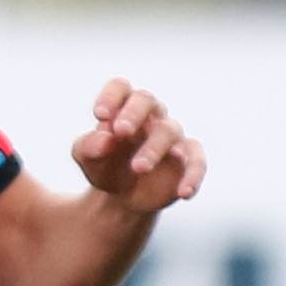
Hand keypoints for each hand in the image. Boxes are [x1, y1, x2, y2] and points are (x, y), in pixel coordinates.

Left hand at [68, 79, 204, 216]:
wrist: (122, 198)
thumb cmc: (105, 167)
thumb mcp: (88, 159)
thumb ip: (89, 146)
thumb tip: (104, 139)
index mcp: (123, 107)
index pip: (120, 88)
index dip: (111, 96)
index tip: (99, 115)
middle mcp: (150, 115)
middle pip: (146, 100)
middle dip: (133, 113)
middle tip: (121, 131)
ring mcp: (172, 136)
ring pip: (168, 131)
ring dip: (153, 148)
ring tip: (137, 168)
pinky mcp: (189, 159)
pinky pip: (197, 161)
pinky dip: (193, 176)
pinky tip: (184, 192)